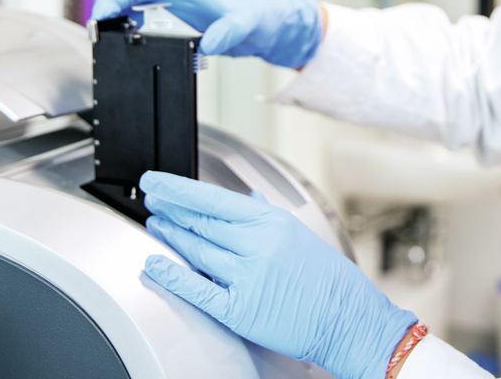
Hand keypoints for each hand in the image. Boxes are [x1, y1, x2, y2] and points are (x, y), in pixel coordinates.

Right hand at [90, 0, 321, 68]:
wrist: (275, 23)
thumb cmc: (262, 17)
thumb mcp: (246, 27)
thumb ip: (227, 33)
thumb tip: (208, 46)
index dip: (108, 2)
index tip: (96, 22)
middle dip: (106, 12)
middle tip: (96, 37)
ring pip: (133, 4)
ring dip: (117, 19)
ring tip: (107, 42)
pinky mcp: (180, 13)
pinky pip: (146, 16)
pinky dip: (133, 27)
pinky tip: (131, 42)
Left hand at [140, 171, 415, 378]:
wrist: (349, 319)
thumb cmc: (329, 280)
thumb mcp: (299, 234)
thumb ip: (267, 214)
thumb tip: (245, 197)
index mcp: (272, 222)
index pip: (213, 199)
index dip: (178, 189)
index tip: (156, 181)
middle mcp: (257, 245)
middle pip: (201, 222)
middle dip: (170, 209)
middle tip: (151, 200)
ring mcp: (247, 277)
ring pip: (197, 250)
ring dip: (171, 236)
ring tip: (155, 224)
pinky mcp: (241, 309)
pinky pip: (198, 289)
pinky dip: (173, 275)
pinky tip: (156, 264)